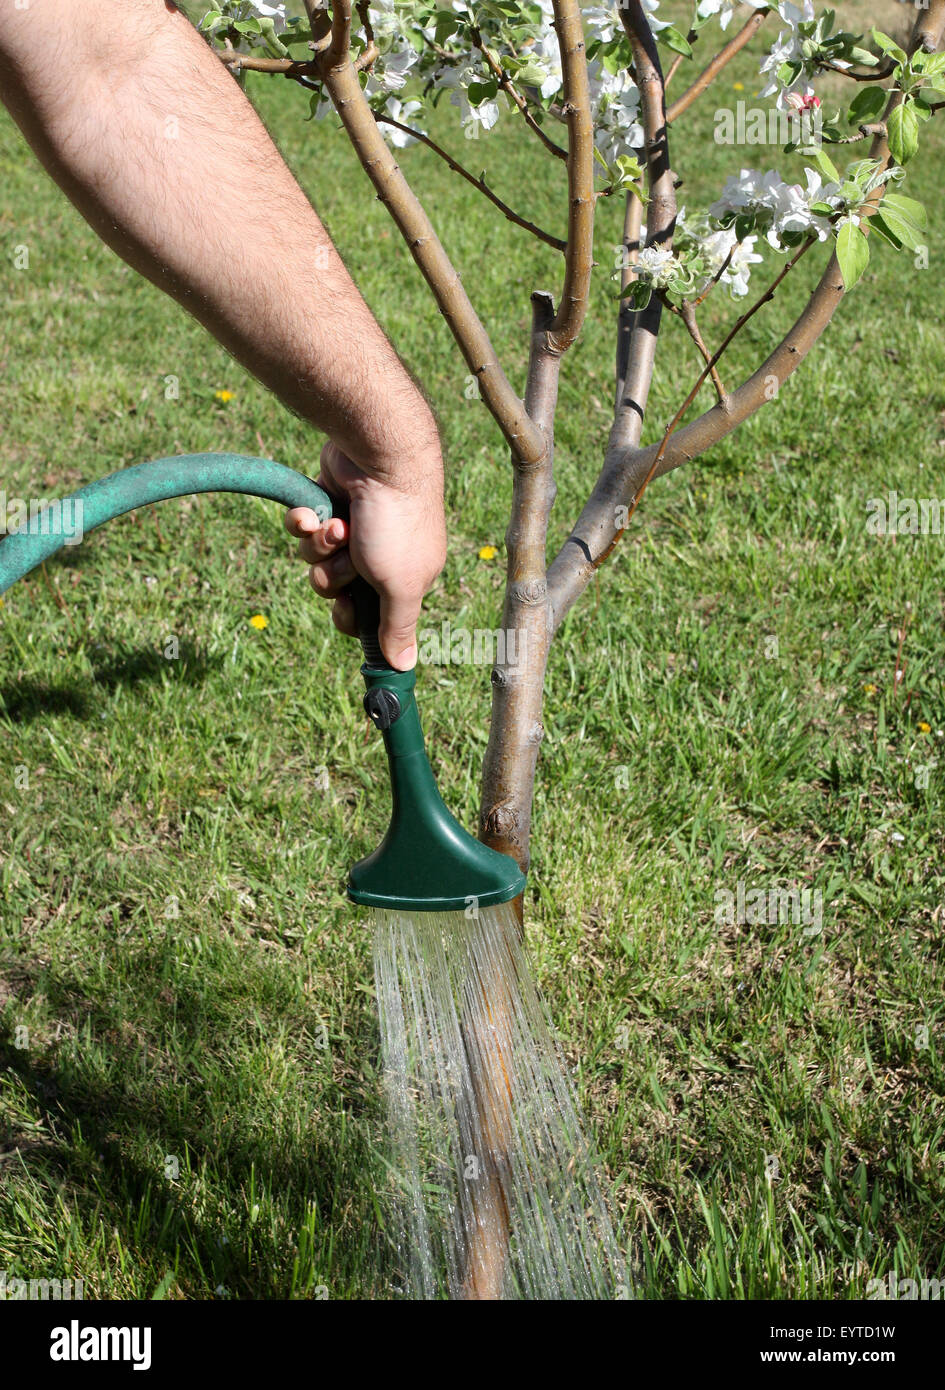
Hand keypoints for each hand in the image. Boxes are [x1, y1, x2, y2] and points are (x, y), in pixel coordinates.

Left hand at [285, 441, 445, 670]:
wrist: (378, 454)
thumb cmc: (396, 522)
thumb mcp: (401, 585)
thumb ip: (398, 627)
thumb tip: (403, 668)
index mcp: (403, 577)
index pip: (365, 615)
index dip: (349, 616)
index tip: (346, 607)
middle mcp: (378, 554)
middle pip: (335, 589)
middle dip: (333, 575)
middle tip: (347, 557)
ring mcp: (352, 527)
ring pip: (315, 559)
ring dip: (320, 546)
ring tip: (336, 525)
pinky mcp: (328, 501)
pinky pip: (304, 526)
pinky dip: (304, 521)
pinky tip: (314, 510)